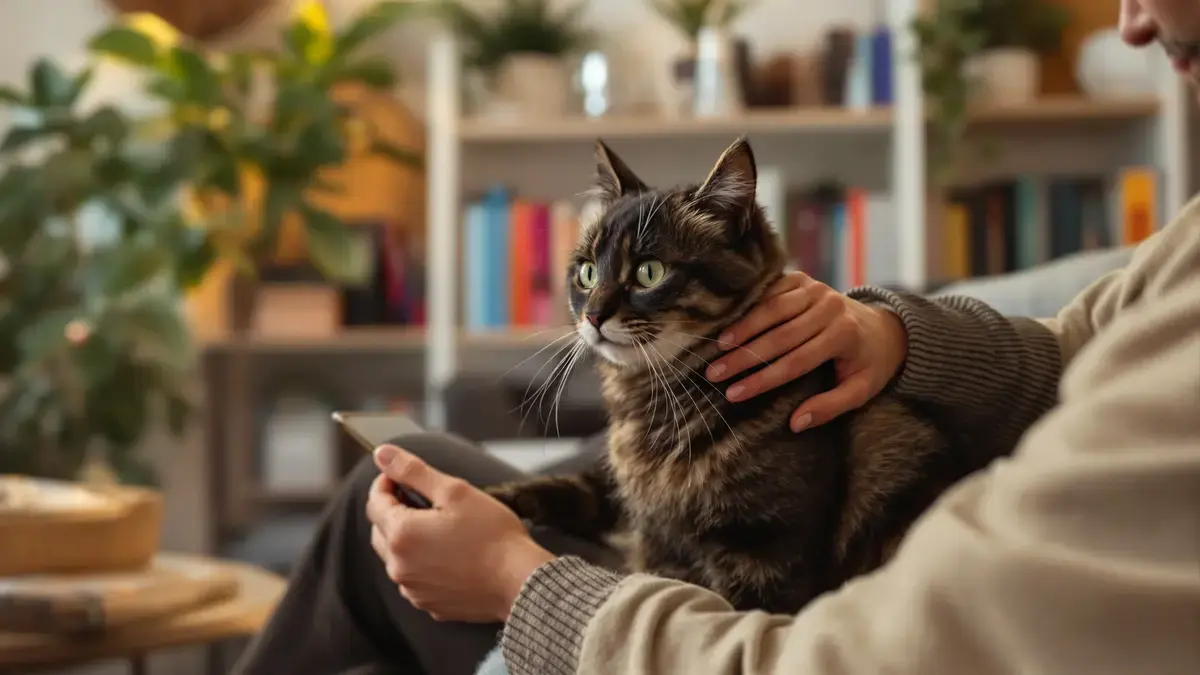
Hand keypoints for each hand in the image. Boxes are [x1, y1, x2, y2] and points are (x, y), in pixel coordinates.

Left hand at [366, 445, 554, 622]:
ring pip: (396, 557)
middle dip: (394, 511)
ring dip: (407, 539)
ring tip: (439, 528)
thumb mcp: (454, 491)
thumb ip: (413, 471)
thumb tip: (382, 454)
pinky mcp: (428, 604)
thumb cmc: (493, 535)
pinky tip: (448, 554)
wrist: (520, 581)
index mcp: (402, 535)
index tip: (402, 476)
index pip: (375, 502)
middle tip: (422, 500)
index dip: (387, 483)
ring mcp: (413, 589)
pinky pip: (414, 578)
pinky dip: (422, 564)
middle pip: (380, 531)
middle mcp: (399, 566)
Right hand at [706, 272, 906, 430]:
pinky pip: (770, 290)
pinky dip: (748, 306)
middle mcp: (830, 307)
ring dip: (742, 329)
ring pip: (771, 309)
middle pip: (779, 336)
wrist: (881, 327)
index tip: (734, 394)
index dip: (762, 380)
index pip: (795, 362)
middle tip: (714, 374)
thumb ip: (830, 407)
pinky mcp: (803, 279)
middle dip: (744, 357)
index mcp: (844, 336)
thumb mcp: (860, 391)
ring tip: (717, 348)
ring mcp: (815, 289)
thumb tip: (796, 424)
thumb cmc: (867, 364)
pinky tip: (729, 321)